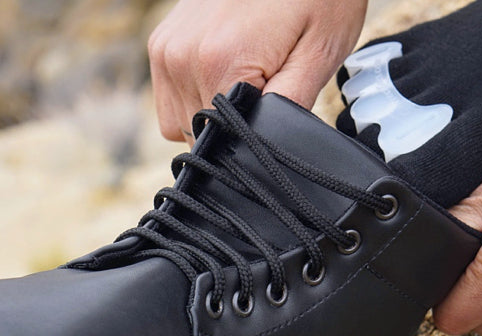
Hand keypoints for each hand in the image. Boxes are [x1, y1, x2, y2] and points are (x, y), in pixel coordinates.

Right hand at [148, 0, 366, 143]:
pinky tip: (228, 68)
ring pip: (180, 120)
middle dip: (233, 127)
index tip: (271, 124)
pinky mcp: (162, 40)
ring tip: (250, 77)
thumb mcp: (319, 53)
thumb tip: (266, 149)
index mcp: (218, 64)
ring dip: (212, 111)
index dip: (248, 146)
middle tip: (268, 89)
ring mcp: (166, 47)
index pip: (220, 145)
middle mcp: (181, 56)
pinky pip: (172, 95)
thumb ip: (288, 108)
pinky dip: (197, 93)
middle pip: (198, 134)